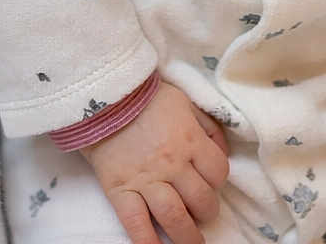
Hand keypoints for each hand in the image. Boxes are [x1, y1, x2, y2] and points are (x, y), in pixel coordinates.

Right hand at [80, 80, 229, 243]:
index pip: (218, 172)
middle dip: (206, 211)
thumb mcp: (184, 101)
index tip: (210, 182)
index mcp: (190, 140)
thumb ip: (206, 124)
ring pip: (175, 218)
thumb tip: (221, 149)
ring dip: (187, 236)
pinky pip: (136, 224)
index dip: (218, 180)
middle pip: (201, 200)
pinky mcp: (120, 190)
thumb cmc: (146, 96)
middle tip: (200, 213)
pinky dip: (147, 243)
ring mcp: (146, 179)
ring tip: (190, 242)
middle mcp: (173, 163)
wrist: (104, 95)